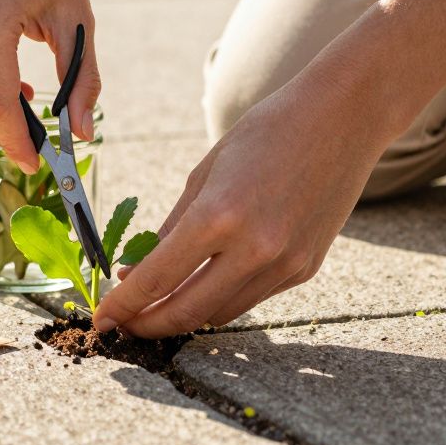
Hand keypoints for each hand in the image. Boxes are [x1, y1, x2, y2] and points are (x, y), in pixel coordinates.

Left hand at [93, 65, 390, 336]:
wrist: (344, 118)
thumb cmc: (267, 131)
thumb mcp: (206, 171)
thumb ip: (173, 226)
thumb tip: (138, 271)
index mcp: (219, 215)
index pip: (156, 279)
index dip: (123, 306)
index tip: (102, 318)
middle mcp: (254, 248)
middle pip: (186, 311)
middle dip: (147, 325)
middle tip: (124, 326)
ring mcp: (285, 264)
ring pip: (220, 314)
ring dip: (184, 317)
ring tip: (158, 308)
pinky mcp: (305, 269)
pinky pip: (252, 298)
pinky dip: (221, 299)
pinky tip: (203, 287)